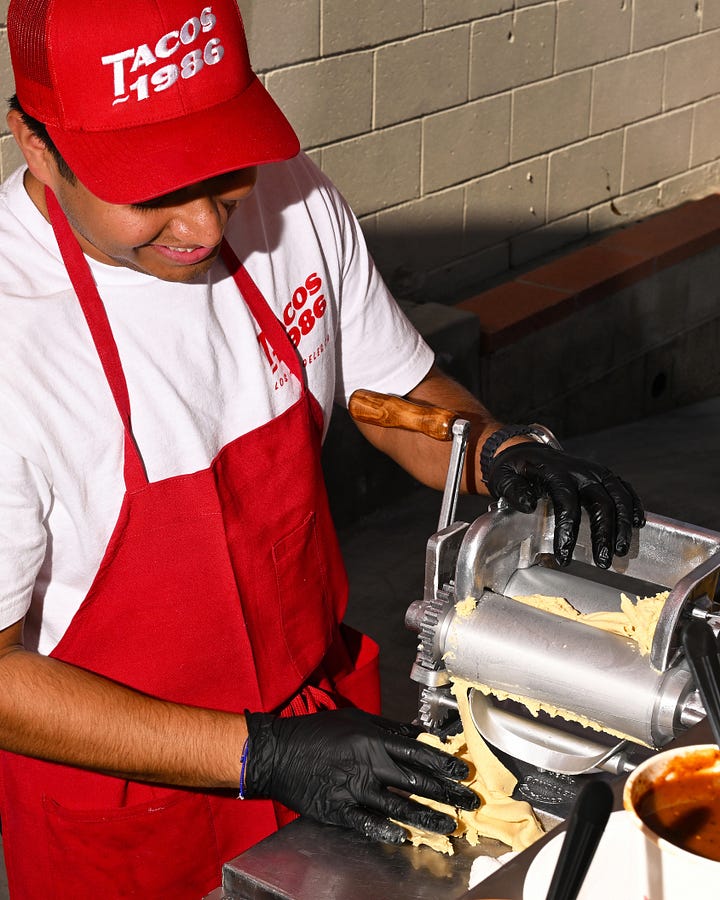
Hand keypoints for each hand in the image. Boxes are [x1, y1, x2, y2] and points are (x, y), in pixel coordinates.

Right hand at [244, 708, 478, 842]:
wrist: (278, 753)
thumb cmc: (318, 733)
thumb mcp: (355, 719)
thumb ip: (388, 728)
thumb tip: (417, 734)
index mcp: (373, 739)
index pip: (418, 752)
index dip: (443, 764)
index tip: (462, 773)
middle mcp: (367, 764)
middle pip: (415, 781)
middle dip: (446, 793)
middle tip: (467, 802)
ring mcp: (353, 789)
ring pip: (398, 806)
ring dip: (426, 817)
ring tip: (447, 825)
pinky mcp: (338, 809)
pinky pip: (368, 822)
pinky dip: (387, 830)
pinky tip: (404, 836)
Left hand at [486, 442, 644, 567]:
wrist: (528, 452)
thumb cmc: (516, 470)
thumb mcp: (504, 477)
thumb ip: (513, 490)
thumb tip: (528, 504)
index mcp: (555, 472)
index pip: (567, 503)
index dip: (568, 532)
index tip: (564, 558)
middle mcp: (580, 470)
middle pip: (601, 503)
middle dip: (604, 535)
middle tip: (603, 562)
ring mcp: (595, 471)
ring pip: (618, 497)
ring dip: (624, 525)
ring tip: (621, 551)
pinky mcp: (604, 475)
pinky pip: (624, 489)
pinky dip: (634, 505)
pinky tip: (638, 524)